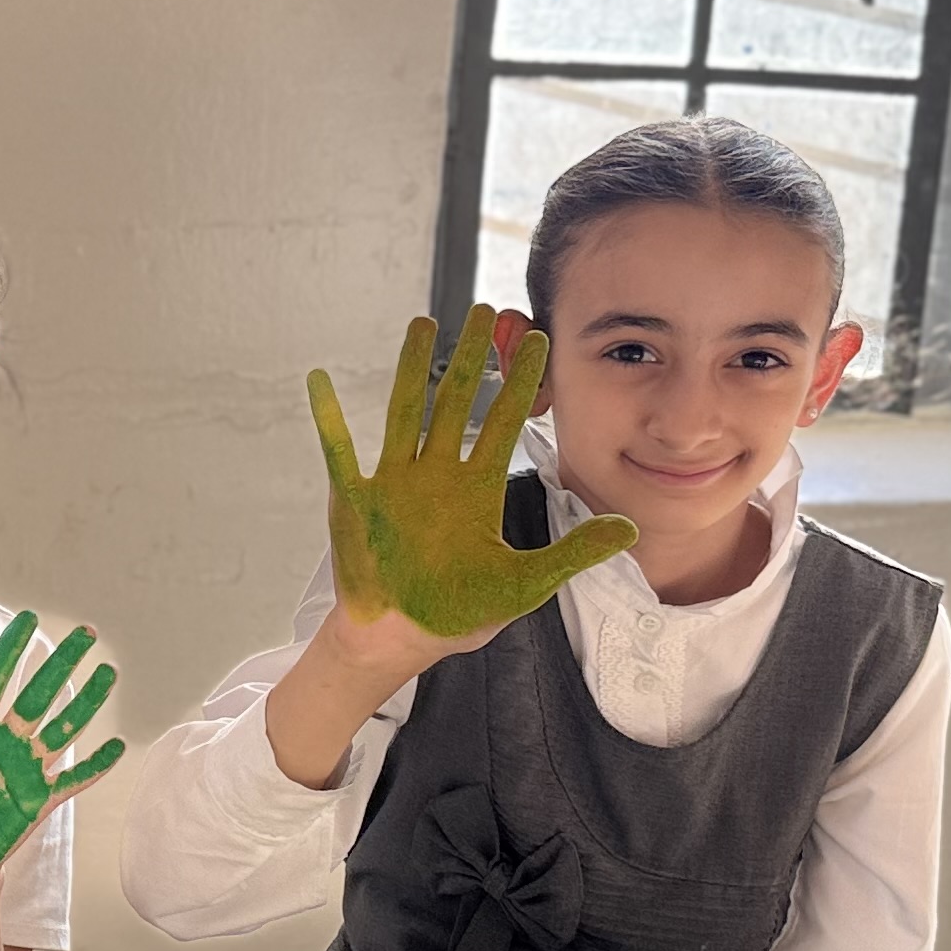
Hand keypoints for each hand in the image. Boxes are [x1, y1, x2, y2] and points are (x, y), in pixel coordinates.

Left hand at [0, 611, 124, 874]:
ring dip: (84, 703)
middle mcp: (3, 741)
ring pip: (61, 728)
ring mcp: (24, 769)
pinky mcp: (37, 799)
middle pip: (38, 695)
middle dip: (61, 664)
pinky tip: (115, 746)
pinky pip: (72, 779)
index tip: (29, 618)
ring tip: (107, 674)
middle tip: (86, 634)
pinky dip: (94, 766)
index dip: (12, 649)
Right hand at [313, 312, 636, 646]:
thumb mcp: (526, 584)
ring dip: (412, 367)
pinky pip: (340, 451)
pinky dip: (328, 418)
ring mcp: (394, 482)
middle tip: (486, 311)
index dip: (521, 382)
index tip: (537, 341)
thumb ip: (574, 552)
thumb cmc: (458, 612)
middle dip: (471, 357)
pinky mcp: (356, 499)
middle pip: (457, 402)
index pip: (503, 421)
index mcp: (476, 488)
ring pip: (406, 411)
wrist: (402, 638)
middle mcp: (437, 474)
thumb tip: (630, 530)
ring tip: (424, 322)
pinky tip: (320, 382)